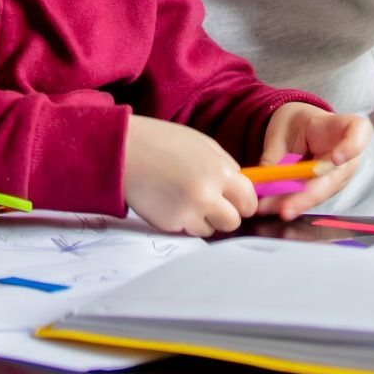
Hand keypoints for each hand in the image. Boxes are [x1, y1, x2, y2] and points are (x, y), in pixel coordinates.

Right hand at [123, 116, 256, 236]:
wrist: (123, 150)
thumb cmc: (164, 142)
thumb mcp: (203, 145)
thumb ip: (226, 166)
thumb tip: (242, 189)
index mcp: (219, 171)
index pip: (249, 201)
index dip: (243, 201)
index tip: (234, 198)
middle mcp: (206, 195)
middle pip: (233, 222)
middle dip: (226, 214)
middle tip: (211, 202)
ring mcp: (187, 212)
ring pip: (211, 230)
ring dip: (203, 219)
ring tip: (185, 197)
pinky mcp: (169, 224)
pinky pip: (187, 230)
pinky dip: (183, 221)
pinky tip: (170, 201)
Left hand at [255, 102, 371, 218]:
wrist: (300, 130)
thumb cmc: (295, 125)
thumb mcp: (281, 132)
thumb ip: (274, 158)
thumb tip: (262, 184)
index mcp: (341, 127)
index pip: (358, 132)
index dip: (351, 147)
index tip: (336, 159)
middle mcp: (347, 156)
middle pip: (334, 176)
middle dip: (306, 195)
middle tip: (283, 207)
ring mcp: (339, 176)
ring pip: (320, 193)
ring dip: (293, 203)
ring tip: (267, 206)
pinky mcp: (326, 190)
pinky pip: (310, 198)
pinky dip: (289, 203)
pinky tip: (270, 206)